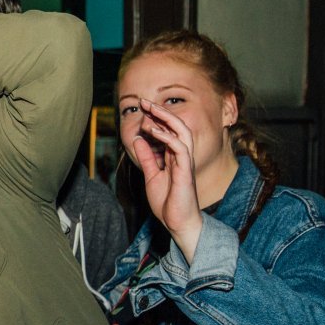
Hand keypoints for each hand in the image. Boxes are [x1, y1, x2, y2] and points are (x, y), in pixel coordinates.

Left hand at [130, 97, 203, 260]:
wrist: (177, 222)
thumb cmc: (168, 202)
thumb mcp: (151, 175)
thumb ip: (147, 157)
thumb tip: (139, 140)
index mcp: (174, 156)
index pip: (167, 131)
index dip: (156, 118)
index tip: (141, 109)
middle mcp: (182, 156)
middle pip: (176, 126)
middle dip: (161, 112)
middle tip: (144, 101)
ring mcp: (185, 162)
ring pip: (181, 132)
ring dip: (165, 119)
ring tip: (150, 109)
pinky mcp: (185, 170)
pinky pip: (179, 147)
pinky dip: (166, 136)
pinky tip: (153, 130)